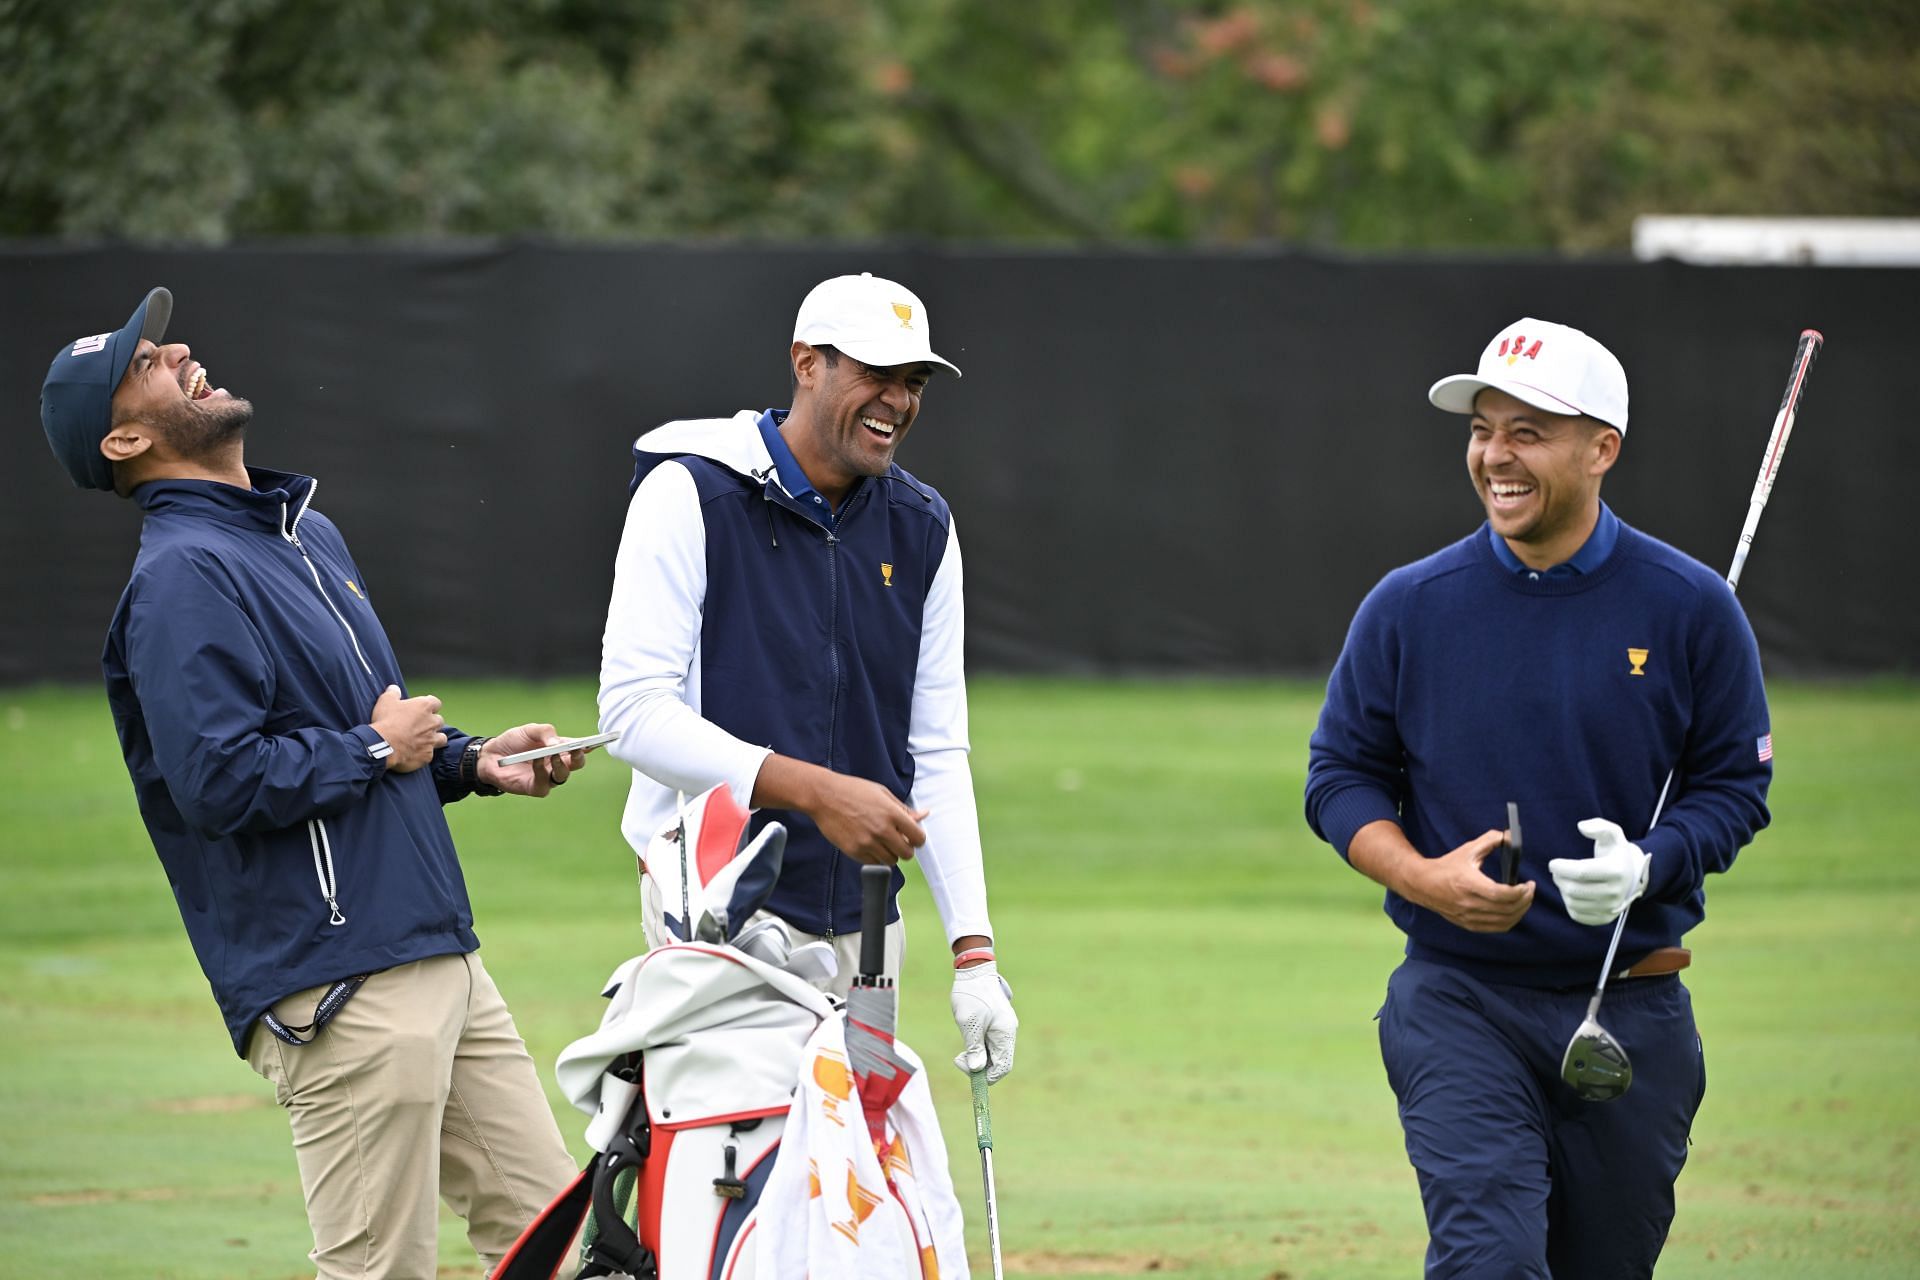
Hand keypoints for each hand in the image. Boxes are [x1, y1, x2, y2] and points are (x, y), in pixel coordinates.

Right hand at [369, 684, 444, 772]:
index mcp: (425, 707)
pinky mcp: (427, 755)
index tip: (422, 709)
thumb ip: (393, 693)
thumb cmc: (386, 721)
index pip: (435, 703)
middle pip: (439, 721)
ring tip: (423, 740)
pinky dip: (423, 753)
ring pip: (441, 738)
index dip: (429, 706)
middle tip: (419, 726)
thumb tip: (394, 688)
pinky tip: (414, 753)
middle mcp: (432, 723)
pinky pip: (429, 754)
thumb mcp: (386, 701)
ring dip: (434, 738)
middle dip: (431, 723)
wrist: (383, 745)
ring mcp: (431, 740)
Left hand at [477, 723, 594, 796]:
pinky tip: (537, 761)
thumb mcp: (529, 730)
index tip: (594, 741)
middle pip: (577, 764)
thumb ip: (545, 732)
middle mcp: (557, 764)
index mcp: (560, 748)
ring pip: (563, 775)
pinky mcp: (536, 788)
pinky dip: (542, 771)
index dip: (589, 745)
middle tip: (576, 749)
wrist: (491, 755)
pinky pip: (545, 782)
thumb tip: (558, 743)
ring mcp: (548, 777)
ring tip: (554, 755)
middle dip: (579, 757)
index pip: (580, 748)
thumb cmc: (513, 741)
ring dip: (561, 764)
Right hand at [808, 772, 927, 865]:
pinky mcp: (854, 851)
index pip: (918, 838)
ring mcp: (867, 842)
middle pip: (907, 854)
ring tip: (881, 841)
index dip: (918, 839)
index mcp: (892, 813)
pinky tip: (869, 844)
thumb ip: (904, 809)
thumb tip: (923, 815)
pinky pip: (873, 863)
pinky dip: (875, 857)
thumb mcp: (882, 793)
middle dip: (905, 849)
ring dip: (890, 854)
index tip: (913, 837)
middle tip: (898, 841)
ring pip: (891, 861)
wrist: (824, 796)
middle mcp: (881, 830)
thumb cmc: (853, 791)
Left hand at [951, 960, 1017, 1084]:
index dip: (987, 1076)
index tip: (968, 1070)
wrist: (974, 970)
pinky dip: (979, 1047)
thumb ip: (974, 1047)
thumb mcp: (969, 1023)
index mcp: (1005, 1033)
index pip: (1003, 1066)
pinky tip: (967, 1041)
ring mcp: (1003, 1028)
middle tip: (959, 1059)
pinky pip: (990, 1043)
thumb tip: (977, 1069)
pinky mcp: (997, 1023)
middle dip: (979, 1066)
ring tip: (961, 1051)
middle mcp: (1008, 1032)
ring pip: (993, 1054)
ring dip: (978, 1057)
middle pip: (998, 1062)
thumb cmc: (971, 995)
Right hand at [1396, 829, 1535, 932]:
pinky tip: (1513, 911)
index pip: (1501, 894)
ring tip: (1525, 900)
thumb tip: (1510, 836)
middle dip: (1525, 900)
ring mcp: (1469, 916)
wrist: (1423, 884)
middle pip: (1507, 909)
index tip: (1527, 884)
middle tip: (1530, 890)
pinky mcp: (1469, 924)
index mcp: (1469, 884)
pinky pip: (1496, 928)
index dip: (1519, 892)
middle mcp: (1469, 903)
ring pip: (1505, 921)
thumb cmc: (1446, 867)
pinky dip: (1510, 921)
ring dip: (1520, 911)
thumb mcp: (1467, 850)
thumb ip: (1489, 841)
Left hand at [1551, 819, 1651, 925]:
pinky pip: (1577, 914)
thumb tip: (1581, 826)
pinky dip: (1568, 903)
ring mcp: (1610, 908)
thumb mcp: (1613, 834)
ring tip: (1563, 880)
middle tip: (1556, 871)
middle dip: (1559, 878)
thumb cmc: (1616, 853)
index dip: (1562, 867)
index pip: (1581, 872)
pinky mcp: (1604, 919)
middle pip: (1574, 889)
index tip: (1553, 863)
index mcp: (1617, 871)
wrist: (1632, 877)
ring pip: (1573, 902)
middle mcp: (1615, 892)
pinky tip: (1572, 892)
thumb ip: (1598, 826)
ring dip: (1562, 890)